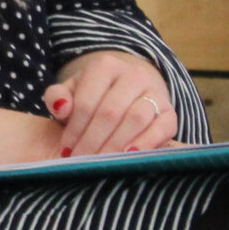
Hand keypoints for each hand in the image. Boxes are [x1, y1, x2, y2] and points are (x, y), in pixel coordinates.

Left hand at [44, 51, 176, 156]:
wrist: (129, 90)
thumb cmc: (94, 95)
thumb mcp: (72, 91)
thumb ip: (58, 97)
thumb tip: (60, 107)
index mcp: (106, 66)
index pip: (87, 100)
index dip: (75, 128)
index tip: (66, 150)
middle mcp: (134, 75)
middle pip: (111, 111)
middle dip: (93, 140)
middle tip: (82, 161)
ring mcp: (155, 92)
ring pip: (136, 118)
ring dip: (116, 144)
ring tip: (101, 163)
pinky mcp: (170, 112)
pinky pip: (162, 128)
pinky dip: (146, 144)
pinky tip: (130, 157)